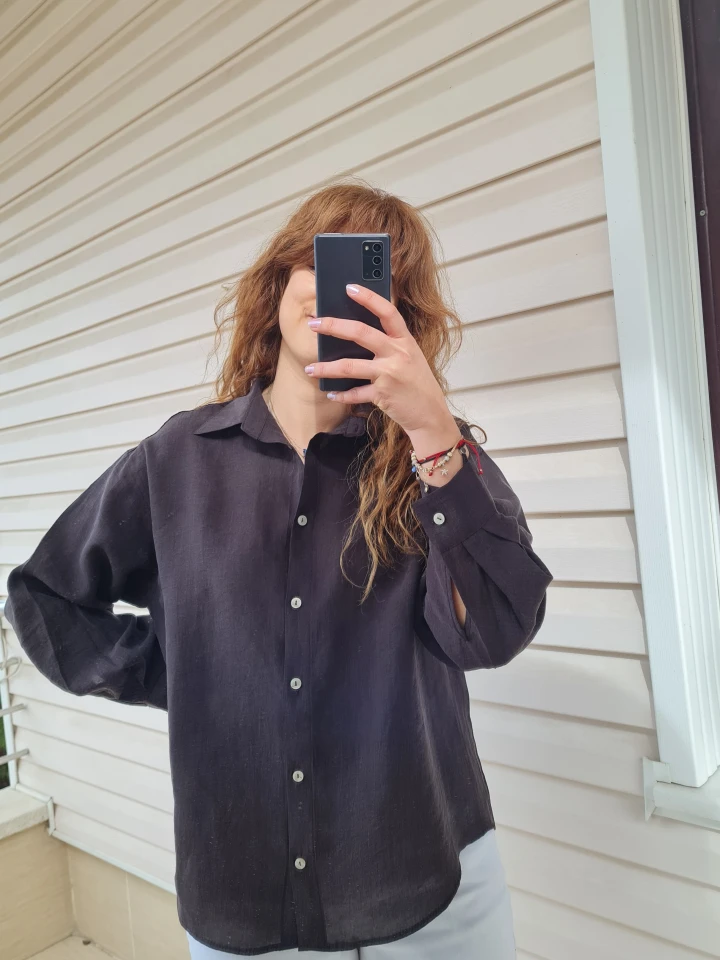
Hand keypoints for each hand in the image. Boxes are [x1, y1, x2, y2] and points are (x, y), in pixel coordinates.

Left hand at [305, 283, 460, 459]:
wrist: (431, 414)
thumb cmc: (418, 383)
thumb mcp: (410, 357)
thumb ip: (390, 345)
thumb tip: (355, 335)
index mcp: (405, 341)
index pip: (387, 312)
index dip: (369, 298)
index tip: (349, 287)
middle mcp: (398, 354)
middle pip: (361, 333)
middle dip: (333, 326)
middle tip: (313, 323)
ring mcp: (389, 374)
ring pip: (349, 366)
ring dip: (325, 368)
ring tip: (309, 368)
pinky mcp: (382, 395)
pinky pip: (355, 393)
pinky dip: (341, 395)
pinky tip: (331, 393)